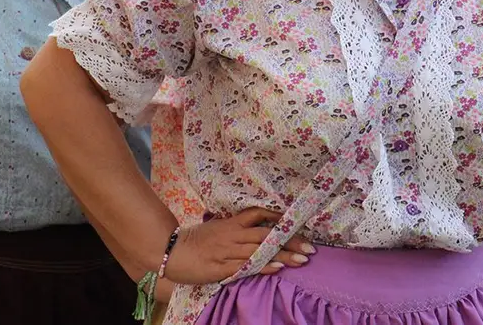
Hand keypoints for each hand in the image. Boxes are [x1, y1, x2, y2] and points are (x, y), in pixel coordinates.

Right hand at [162, 207, 315, 284]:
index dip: (278, 217)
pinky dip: (263, 266)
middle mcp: (233, 235)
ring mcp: (228, 252)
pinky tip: (277, 268)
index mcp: (231, 223)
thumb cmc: (196, 241)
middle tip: (310, 247)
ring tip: (302, 259)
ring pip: (260, 251)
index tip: (298, 221)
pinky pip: (246, 267)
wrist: (171, 252)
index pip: (258, 214)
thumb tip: (259, 226)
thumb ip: (236, 227)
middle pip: (266, 235)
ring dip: (283, 255)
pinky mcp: (222, 268)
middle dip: (290, 240)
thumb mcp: (217, 227)